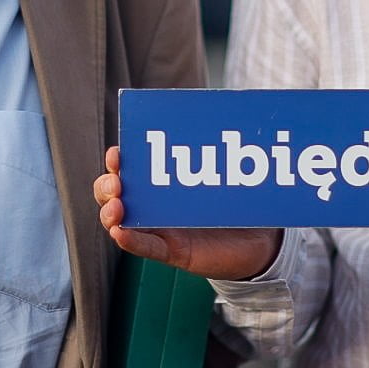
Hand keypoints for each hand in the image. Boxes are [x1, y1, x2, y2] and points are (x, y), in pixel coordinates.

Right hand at [94, 146, 283, 280]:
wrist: (260, 242)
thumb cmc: (239, 202)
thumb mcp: (226, 173)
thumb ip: (220, 152)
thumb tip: (223, 116)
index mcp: (161, 182)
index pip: (129, 168)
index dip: (118, 160)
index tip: (117, 152)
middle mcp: (154, 204)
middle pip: (115, 194)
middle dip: (108, 185)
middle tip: (116, 183)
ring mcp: (161, 228)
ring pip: (122, 221)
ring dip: (111, 213)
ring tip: (116, 207)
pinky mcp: (172, 251)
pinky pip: (146, 247)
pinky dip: (131, 240)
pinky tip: (121, 232)